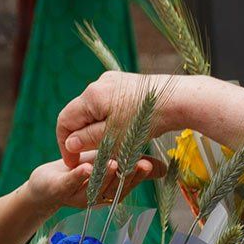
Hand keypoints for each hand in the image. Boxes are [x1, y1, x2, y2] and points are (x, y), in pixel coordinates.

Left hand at [23, 153, 161, 214]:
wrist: (46, 183)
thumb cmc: (79, 171)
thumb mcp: (108, 163)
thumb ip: (131, 164)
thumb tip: (164, 168)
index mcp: (109, 190)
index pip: (127, 184)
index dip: (138, 176)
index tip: (149, 165)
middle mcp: (96, 196)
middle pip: (114, 188)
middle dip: (126, 177)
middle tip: (137, 164)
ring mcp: (78, 195)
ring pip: (94, 188)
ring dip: (104, 177)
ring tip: (113, 163)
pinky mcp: (59, 190)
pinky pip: (70, 184)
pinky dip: (78, 176)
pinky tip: (86, 167)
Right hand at [56, 71, 200, 167]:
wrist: (179, 99)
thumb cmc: (145, 120)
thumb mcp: (113, 137)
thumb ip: (88, 139)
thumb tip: (69, 143)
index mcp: (90, 96)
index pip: (64, 121)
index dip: (65, 144)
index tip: (73, 161)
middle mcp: (98, 84)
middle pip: (79, 114)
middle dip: (82, 136)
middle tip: (91, 156)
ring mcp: (113, 81)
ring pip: (95, 110)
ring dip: (97, 129)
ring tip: (109, 145)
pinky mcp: (127, 83)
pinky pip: (109, 104)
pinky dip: (110, 120)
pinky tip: (123, 131)